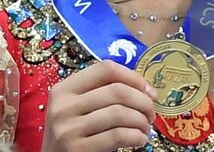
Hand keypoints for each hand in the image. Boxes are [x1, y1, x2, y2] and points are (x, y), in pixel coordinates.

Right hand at [41, 61, 156, 151]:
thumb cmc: (72, 135)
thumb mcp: (77, 109)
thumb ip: (100, 94)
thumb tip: (144, 89)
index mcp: (64, 89)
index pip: (106, 69)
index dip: (133, 78)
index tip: (149, 92)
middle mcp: (63, 106)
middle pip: (117, 91)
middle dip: (143, 102)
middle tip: (151, 114)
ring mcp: (68, 129)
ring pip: (120, 113)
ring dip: (141, 121)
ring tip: (145, 128)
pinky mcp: (77, 149)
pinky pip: (117, 136)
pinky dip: (136, 137)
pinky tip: (140, 140)